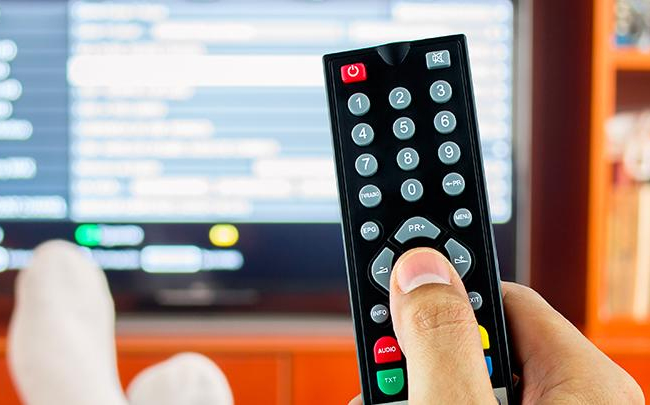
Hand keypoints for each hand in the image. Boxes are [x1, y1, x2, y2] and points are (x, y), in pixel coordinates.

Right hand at [350, 248, 643, 403]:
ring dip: (418, 386)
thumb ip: (442, 341)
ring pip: (466, 380)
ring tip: (383, 397)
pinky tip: (403, 404)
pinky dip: (438, 401)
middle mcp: (571, 399)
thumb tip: (420, 269)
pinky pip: (470, 401)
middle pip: (476, 341)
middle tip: (383, 374)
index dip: (442, 279)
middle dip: (418, 350)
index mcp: (582, 383)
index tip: (399, 262)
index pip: (501, 294)